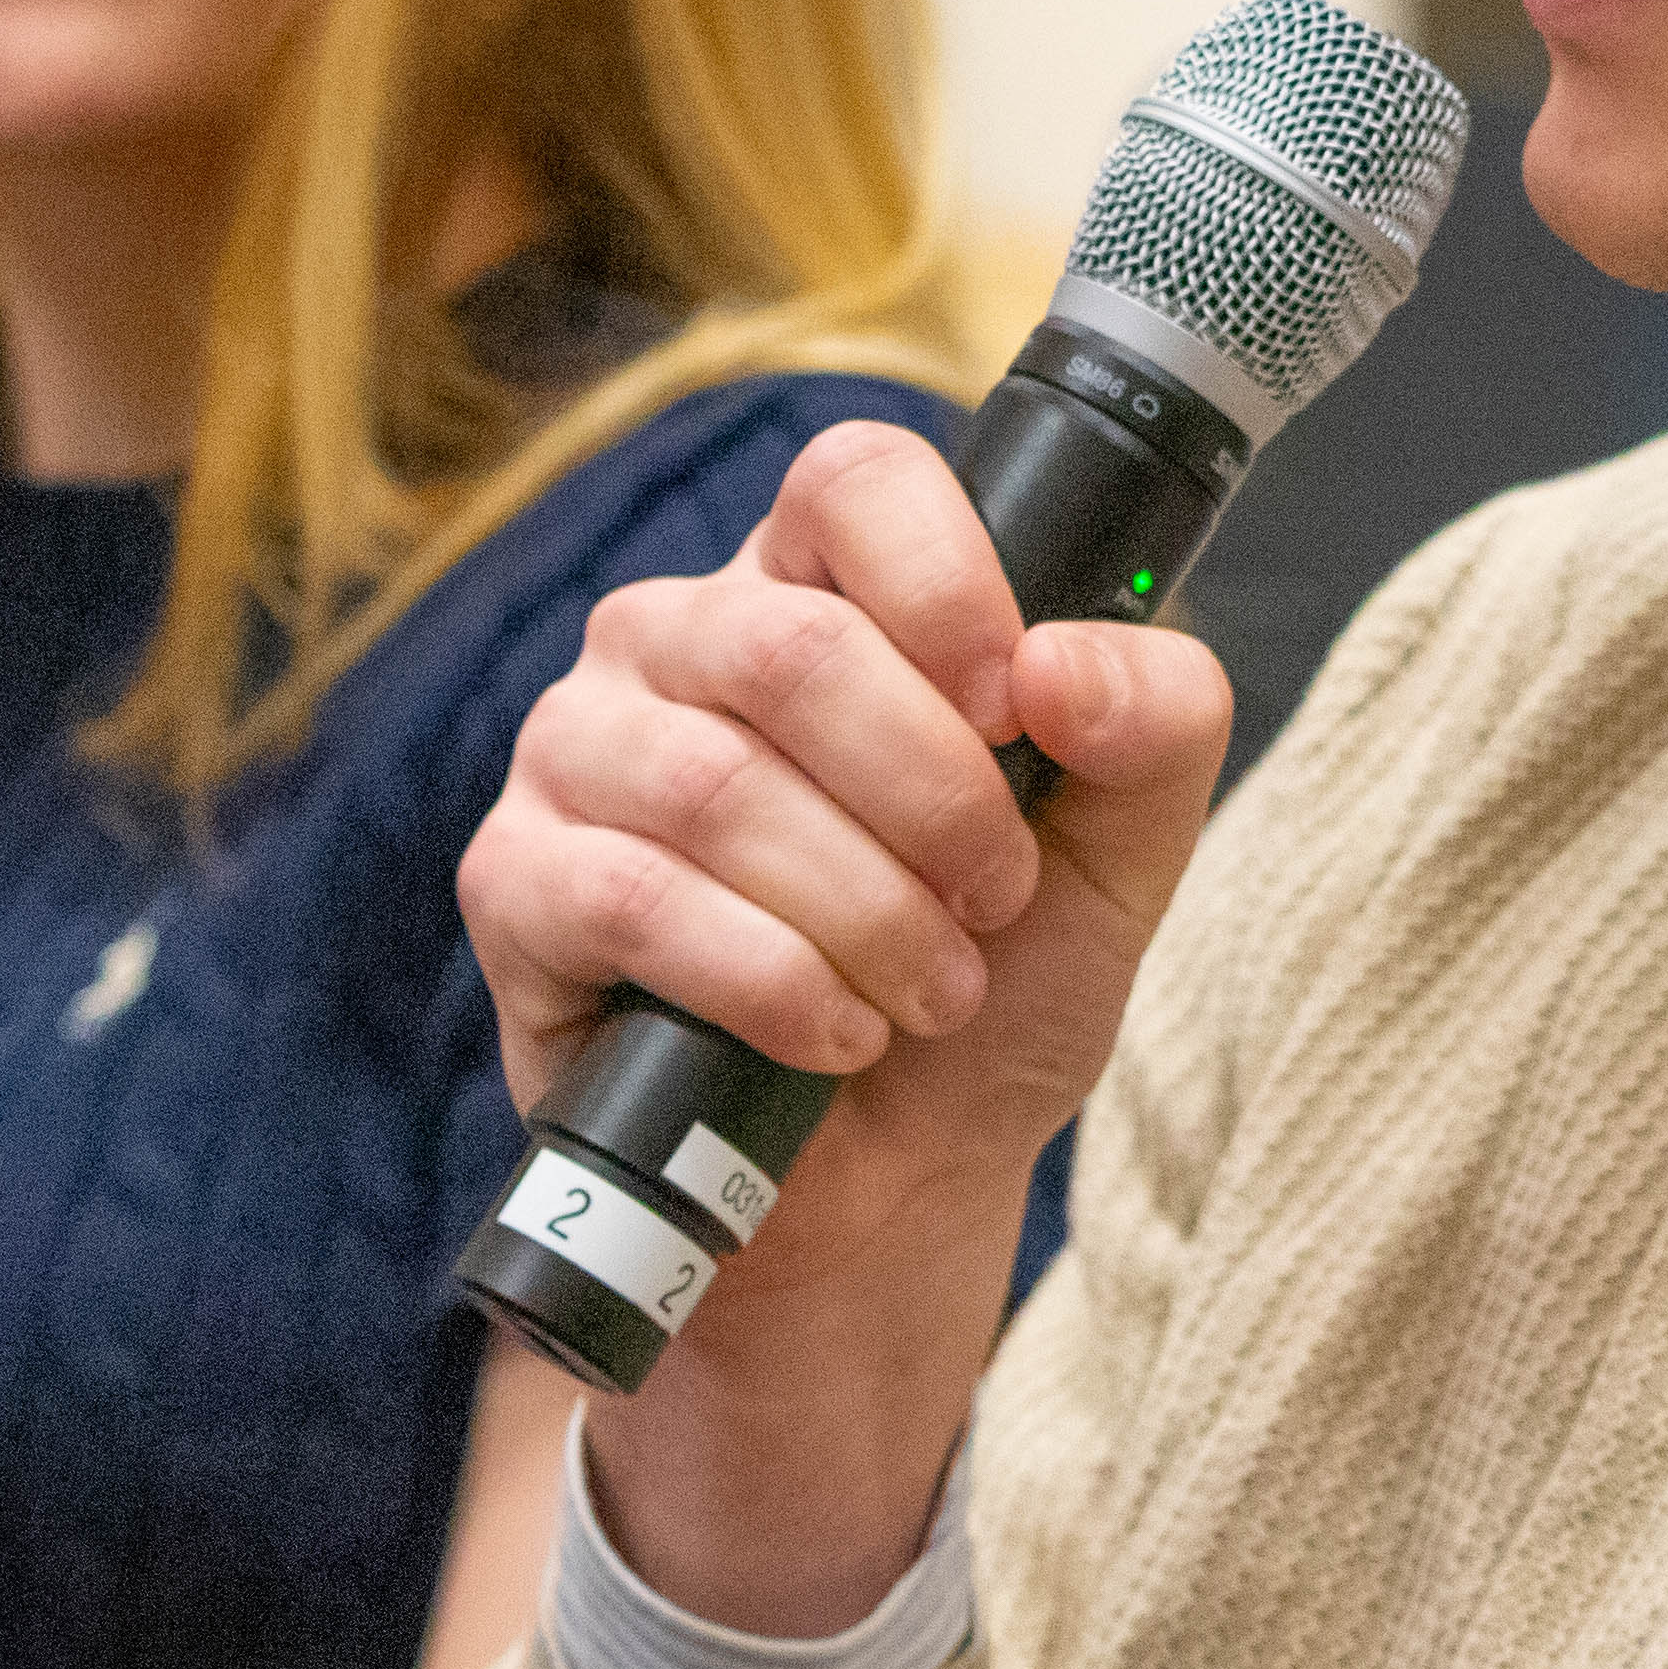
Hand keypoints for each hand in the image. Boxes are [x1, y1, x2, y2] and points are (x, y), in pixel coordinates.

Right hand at [454, 418, 1233, 1630]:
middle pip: (795, 648)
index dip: (949, 584)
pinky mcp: (514, 880)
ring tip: (926, 991)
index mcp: (823, 586)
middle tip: (991, 904)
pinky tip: (829, 1034)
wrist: (891, 1188)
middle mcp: (682, 637)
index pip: (857, 481)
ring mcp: (579, 750)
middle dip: (932, 803)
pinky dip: (763, 978)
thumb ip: (1153, 727)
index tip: (1021, 712)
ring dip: (861, 911)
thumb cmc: (990, 987)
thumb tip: (1069, 665)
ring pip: (716, 783)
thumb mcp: (1120, 858)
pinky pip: (625, 894)